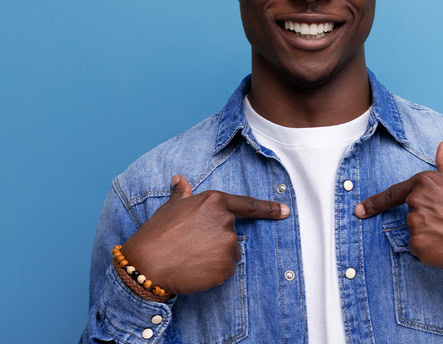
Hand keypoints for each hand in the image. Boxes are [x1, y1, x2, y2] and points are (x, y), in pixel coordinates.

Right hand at [121, 175, 289, 294]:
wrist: (146, 265)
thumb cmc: (157, 234)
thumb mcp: (170, 208)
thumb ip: (182, 194)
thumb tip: (179, 179)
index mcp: (214, 202)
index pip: (247, 205)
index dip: (269, 209)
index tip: (285, 211)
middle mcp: (225, 221)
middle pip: (232, 233)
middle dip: (216, 240)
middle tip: (191, 245)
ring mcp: (228, 244)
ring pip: (230, 253)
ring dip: (216, 257)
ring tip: (191, 256)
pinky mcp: (227, 267)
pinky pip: (226, 270)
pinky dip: (214, 272)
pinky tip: (196, 269)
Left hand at [355, 141, 442, 268]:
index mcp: (425, 182)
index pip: (394, 193)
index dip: (375, 203)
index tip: (359, 210)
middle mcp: (417, 201)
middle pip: (411, 215)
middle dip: (427, 221)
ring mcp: (416, 224)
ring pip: (415, 233)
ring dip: (430, 236)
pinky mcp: (418, 246)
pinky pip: (419, 250)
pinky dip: (431, 251)